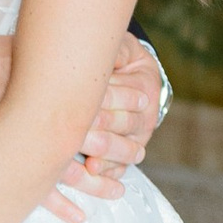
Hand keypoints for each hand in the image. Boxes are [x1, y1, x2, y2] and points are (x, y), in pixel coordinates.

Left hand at [65, 34, 165, 202]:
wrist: (125, 85)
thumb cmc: (115, 63)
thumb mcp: (119, 49)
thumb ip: (114, 50)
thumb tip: (104, 49)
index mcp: (145, 87)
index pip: (123, 93)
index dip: (103, 96)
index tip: (81, 98)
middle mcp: (145, 117)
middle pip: (123, 122)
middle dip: (100, 124)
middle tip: (78, 126)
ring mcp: (136, 140)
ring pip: (124, 148)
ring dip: (104, 150)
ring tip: (85, 150)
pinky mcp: (125, 159)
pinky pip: (119, 169)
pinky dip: (107, 172)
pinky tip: (92, 171)